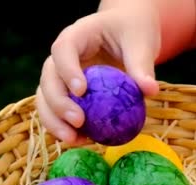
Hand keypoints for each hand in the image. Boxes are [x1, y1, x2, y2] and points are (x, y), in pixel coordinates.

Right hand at [36, 2, 161, 144]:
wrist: (127, 32)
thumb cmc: (133, 30)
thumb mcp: (141, 41)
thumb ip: (141, 64)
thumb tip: (150, 90)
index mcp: (77, 35)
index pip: (63, 49)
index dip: (67, 70)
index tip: (82, 91)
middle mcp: (61, 56)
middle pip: (48, 78)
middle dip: (58, 103)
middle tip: (78, 121)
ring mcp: (60, 76)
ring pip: (45, 98)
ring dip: (54, 121)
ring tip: (74, 139)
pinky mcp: (66, 94)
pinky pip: (57, 112)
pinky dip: (65, 127)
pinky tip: (82, 141)